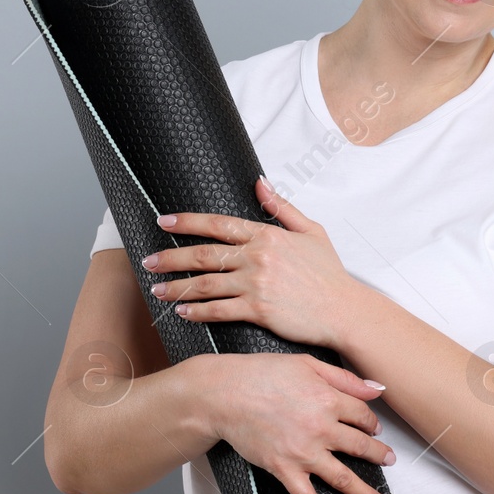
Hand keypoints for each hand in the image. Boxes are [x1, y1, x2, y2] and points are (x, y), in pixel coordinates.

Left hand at [141, 176, 361, 349]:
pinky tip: (182, 311)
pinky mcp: (258, 310)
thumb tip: (260, 182)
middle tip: (149, 260)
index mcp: (267, 235)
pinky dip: (196, 311)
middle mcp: (257, 257)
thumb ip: (282, 207)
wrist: (344, 310)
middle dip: (171, 257)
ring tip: (157, 290)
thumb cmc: (329, 274)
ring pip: (205, 284)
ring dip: (176, 287)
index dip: (187, 222)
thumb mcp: (311, 231)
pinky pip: (218, 310)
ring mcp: (256, 284)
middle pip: (203, 254)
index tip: (164, 221)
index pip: (218, 224)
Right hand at [194, 351, 397, 493]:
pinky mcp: (283, 469)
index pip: (362, 415)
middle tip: (390, 462)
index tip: (373, 428)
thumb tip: (377, 389)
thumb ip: (344, 378)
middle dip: (379, 456)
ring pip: (343, 478)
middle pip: (360, 447)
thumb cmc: (262, 373)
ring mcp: (302, 452)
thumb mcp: (307, 364)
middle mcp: (320, 428)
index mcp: (328, 399)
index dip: (371, 422)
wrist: (224, 394)